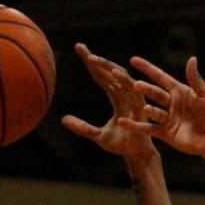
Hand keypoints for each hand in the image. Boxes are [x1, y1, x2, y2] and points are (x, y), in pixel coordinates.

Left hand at [61, 44, 155, 161]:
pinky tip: (114, 75)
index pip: (102, 77)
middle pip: (111, 72)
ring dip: (108, 68)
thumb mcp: (97, 135)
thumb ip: (82, 127)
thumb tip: (63, 119)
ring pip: (121, 78)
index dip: (91, 65)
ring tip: (93, 59)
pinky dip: (125, 83)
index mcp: (117, 98)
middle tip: (81, 48)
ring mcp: (133, 100)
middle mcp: (125, 95)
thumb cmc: (121, 145)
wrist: (136, 156)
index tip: (79, 49)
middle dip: (97, 60)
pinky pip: (132, 92)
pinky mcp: (140, 107)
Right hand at [120, 55, 204, 154]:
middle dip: (143, 88)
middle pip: (154, 93)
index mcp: (180, 92)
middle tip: (135, 84)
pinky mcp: (166, 133)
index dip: (148, 69)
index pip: (160, 77)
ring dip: (146, 108)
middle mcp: (172, 104)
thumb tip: (192, 58)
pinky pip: (148, 129)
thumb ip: (195, 78)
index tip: (133, 60)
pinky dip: (135, 126)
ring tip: (144, 107)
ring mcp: (168, 119)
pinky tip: (122, 122)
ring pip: (152, 111)